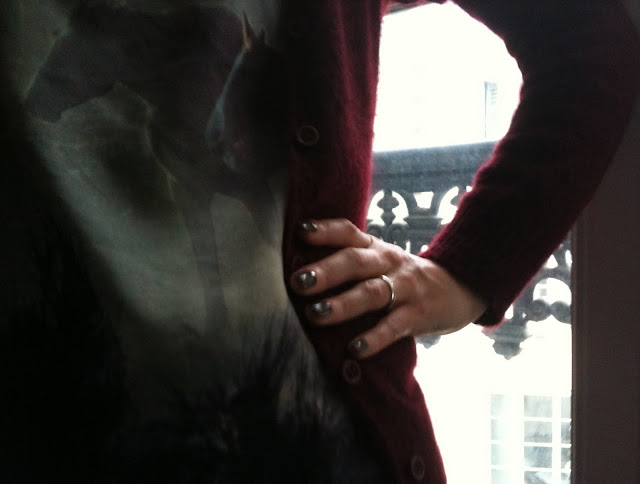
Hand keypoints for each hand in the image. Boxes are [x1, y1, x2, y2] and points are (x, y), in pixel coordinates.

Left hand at [290, 219, 486, 358]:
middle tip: (298, 282)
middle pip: (355, 262)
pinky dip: (374, 338)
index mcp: (375, 248)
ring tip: (316, 314)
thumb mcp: (380, 260)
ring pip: (372, 293)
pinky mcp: (417, 315)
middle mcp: (388, 263)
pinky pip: (394, 327)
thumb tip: (299, 271)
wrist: (458, 287)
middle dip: (326, 272)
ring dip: (342, 304)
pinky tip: (355, 349)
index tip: (301, 232)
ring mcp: (405, 288)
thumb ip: (350, 261)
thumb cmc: (403, 276)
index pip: (349, 233)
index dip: (326, 231)